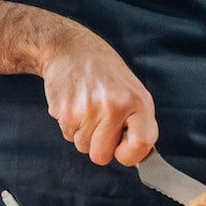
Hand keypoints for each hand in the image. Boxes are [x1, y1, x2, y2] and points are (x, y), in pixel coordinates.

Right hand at [37, 24, 157, 166]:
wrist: (69, 48)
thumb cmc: (103, 71)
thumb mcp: (132, 90)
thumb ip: (137, 122)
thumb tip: (137, 156)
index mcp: (137, 101)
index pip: (141, 145)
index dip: (130, 155)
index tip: (122, 149)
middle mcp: (113, 106)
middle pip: (102, 156)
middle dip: (99, 146)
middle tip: (99, 124)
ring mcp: (87, 109)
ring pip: (82, 146)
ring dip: (83, 133)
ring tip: (86, 108)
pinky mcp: (64, 111)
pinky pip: (68, 135)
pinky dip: (70, 125)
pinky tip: (75, 104)